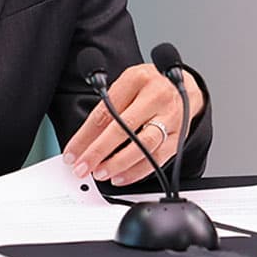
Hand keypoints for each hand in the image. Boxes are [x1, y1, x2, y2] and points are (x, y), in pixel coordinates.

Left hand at [63, 63, 205, 185]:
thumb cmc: (149, 87)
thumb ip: (106, 108)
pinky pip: (158, 159)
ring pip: (144, 146)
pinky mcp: (179, 136)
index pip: (105, 112)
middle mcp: (156, 97)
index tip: (72, 153)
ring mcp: (170, 117)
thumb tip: (83, 142)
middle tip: (83, 167)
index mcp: (137, 79)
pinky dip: (137, 171)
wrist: (185, 88)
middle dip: (99, 151)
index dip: (85, 136)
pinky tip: (121, 177)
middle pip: (124, 128)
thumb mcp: (125, 85)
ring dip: (119, 163)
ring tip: (101, 173)